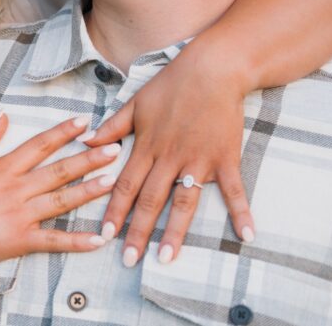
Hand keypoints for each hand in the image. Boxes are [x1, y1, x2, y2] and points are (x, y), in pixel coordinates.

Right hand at [0, 114, 119, 277]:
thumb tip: (5, 115)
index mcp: (3, 167)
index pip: (40, 145)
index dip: (64, 132)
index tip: (86, 121)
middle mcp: (15, 188)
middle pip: (58, 170)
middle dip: (89, 158)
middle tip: (116, 148)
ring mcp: (19, 215)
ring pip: (61, 201)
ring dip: (89, 191)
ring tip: (114, 181)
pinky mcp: (19, 240)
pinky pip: (53, 241)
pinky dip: (77, 241)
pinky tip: (98, 239)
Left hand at [83, 49, 254, 266]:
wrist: (211, 70)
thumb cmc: (171, 85)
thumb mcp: (135, 103)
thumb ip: (112, 127)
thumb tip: (85, 141)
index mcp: (146, 147)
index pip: (124, 185)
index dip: (113, 211)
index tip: (105, 235)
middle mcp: (169, 158)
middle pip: (150, 201)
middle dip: (137, 232)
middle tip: (129, 260)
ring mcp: (198, 160)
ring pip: (183, 202)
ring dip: (174, 231)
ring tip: (166, 258)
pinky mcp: (225, 158)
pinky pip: (233, 190)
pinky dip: (240, 211)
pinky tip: (246, 235)